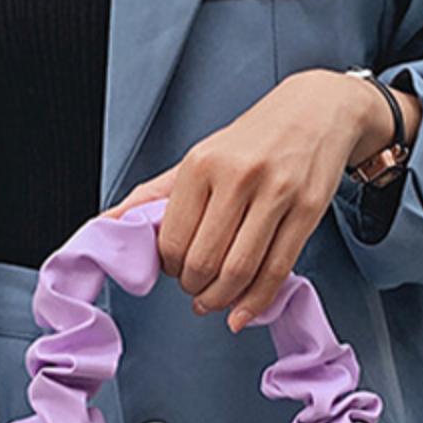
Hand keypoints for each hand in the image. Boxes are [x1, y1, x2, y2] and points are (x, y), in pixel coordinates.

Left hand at [101, 69, 420, 332]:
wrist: (316, 110)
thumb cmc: (251, 140)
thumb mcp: (198, 158)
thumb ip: (154, 196)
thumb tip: (106, 226)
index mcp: (202, 163)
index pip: (173, 239)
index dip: (168, 267)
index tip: (173, 269)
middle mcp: (238, 176)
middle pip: (205, 261)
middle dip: (193, 288)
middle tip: (194, 288)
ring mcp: (277, 193)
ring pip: (240, 270)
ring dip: (221, 299)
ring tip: (213, 301)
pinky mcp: (308, 210)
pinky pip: (278, 270)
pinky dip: (256, 302)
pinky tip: (242, 313)